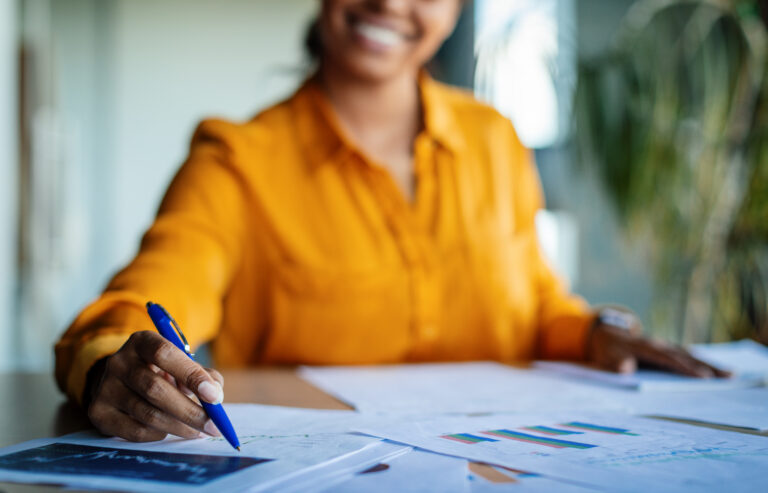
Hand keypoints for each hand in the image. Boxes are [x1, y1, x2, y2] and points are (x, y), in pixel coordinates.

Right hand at [85, 331, 224, 441]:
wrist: (121, 381)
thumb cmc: (161, 370)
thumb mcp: (181, 363)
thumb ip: (203, 375)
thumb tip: (215, 397)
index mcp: (141, 342)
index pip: (165, 354)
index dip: (191, 375)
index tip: (214, 397)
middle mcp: (118, 362)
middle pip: (155, 389)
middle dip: (189, 411)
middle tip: (213, 426)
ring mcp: (105, 387)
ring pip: (147, 413)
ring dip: (179, 426)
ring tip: (198, 431)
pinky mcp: (99, 412)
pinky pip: (135, 431)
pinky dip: (159, 434)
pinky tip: (171, 430)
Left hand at [587, 322, 730, 377]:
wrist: (606, 332)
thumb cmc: (607, 348)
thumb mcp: (606, 356)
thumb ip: (614, 362)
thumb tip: (626, 368)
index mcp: (645, 347)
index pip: (669, 359)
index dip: (686, 368)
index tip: (703, 378)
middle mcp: (659, 344)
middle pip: (686, 356)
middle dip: (707, 366)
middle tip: (729, 376)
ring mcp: (664, 346)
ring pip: (690, 355)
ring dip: (709, 364)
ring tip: (731, 374)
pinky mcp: (667, 350)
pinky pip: (687, 356)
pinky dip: (702, 362)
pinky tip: (715, 369)